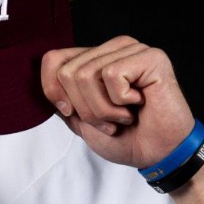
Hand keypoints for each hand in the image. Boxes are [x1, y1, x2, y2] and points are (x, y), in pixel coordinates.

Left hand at [40, 35, 196, 169]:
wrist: (159, 154)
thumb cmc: (126, 137)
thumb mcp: (80, 120)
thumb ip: (61, 98)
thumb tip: (45, 83)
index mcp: (94, 59)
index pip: (52, 59)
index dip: (55, 92)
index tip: (75, 113)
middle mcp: (111, 49)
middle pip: (68, 73)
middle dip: (86, 109)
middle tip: (111, 119)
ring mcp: (131, 49)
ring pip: (87, 75)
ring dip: (104, 110)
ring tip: (125, 114)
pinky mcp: (150, 56)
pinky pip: (112, 76)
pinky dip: (121, 102)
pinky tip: (139, 104)